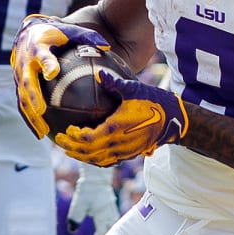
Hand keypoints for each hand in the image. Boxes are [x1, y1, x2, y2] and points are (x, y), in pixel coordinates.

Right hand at [11, 15, 106, 140]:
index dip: (46, 63)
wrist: (29, 34)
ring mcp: (19, 76)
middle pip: (26, 82)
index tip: (53, 72)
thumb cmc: (55, 35)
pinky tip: (41, 135)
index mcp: (37, 47)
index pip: (41, 56)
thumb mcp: (70, 32)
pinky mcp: (19, 87)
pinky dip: (30, 121)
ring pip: (22, 99)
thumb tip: (106, 45)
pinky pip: (23, 106)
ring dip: (30, 116)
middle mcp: (24, 63)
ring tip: (43, 132)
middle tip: (42, 111)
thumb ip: (87, 37)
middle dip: (32, 97)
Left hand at [54, 71, 188, 166]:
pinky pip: (108, 161)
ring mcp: (125, 152)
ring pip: (98, 160)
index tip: (66, 130)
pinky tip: (89, 154)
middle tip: (59, 142)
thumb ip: (115, 83)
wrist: (174, 120)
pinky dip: (95, 159)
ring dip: (82, 156)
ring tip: (70, 150)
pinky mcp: (130, 154)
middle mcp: (119, 144)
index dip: (75, 137)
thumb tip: (99, 73)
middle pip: (89, 153)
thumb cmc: (154, 102)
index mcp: (116, 129)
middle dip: (72, 149)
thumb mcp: (134, 89)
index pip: (89, 138)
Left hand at [66, 162, 117, 234]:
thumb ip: (75, 218)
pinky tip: (105, 232)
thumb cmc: (88, 190)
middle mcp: (110, 215)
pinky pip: (113, 222)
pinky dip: (109, 228)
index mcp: (103, 215)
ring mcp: (112, 211)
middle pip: (110, 233)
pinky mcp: (111, 208)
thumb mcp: (78, 205)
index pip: (102, 234)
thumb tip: (72, 231)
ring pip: (113, 228)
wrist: (97, 176)